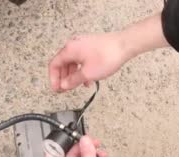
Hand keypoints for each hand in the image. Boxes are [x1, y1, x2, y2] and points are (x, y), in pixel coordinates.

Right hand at [49, 14, 168, 92]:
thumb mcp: (87, 74)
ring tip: (77, 86)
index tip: (56, 89)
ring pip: (72, 63)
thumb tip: (64, 85)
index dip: (53, 79)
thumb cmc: (108, 56)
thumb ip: (72, 81)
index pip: (54, 65)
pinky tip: (87, 79)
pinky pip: (81, 60)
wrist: (125, 45)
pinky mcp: (91, 46)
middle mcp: (74, 45)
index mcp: (69, 49)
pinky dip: (81, 70)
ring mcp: (83, 44)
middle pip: (62, 64)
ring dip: (73, 75)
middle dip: (63, 78)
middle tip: (64, 89)